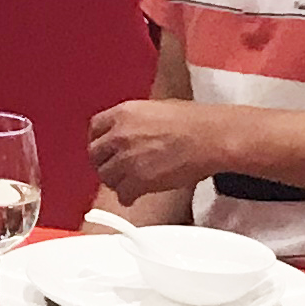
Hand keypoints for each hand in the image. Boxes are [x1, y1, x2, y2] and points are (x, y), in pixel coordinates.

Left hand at [85, 94, 220, 196]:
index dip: (99, 140)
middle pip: (96, 155)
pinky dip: (127, 197)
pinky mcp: (139, 180)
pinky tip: (135, 195)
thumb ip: (135, 120)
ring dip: (115, 181)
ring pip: (106, 177)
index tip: (104, 148)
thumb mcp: (155, 108)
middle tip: (114, 169)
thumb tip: (130, 131)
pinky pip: (122, 194)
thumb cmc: (192, 122)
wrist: (209, 138)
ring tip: (127, 183)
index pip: (95, 128)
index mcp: (123, 113)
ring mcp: (127, 158)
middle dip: (104, 163)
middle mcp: (120, 135)